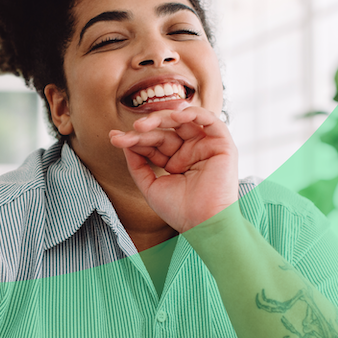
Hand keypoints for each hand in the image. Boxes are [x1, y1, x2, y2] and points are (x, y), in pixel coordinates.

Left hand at [109, 106, 238, 231]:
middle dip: (146, 129)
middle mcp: (191, 152)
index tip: (115, 139)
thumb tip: (124, 142)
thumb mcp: (151, 186)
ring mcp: (206, 147)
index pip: (153, 143)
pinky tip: (176, 115)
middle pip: (165, 132)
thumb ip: (138, 165)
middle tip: (131, 130)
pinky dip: (195, 113)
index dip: (135, 139)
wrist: (203, 224)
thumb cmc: (180, 211)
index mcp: (176, 162)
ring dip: (163, 118)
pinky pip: (210, 120)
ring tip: (143, 125)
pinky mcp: (222, 145)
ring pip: (184, 122)